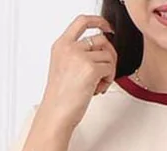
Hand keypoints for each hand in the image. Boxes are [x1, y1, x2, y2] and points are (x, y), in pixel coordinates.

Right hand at [38, 15, 117, 131]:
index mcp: (61, 45)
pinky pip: (110, 68)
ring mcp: (80, 57)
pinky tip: (98, 89)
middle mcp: (70, 48)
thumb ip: (78, 54)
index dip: (98, 21)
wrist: (56, 114)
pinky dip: (108, 80)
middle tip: (105, 71)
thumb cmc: (60, 98)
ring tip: (97, 85)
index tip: (107, 27)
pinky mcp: (91, 69)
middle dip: (108, 55)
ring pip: (108, 55)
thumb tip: (101, 51)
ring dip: (108, 71)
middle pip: (101, 39)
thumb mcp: (63, 68)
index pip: (82, 21)